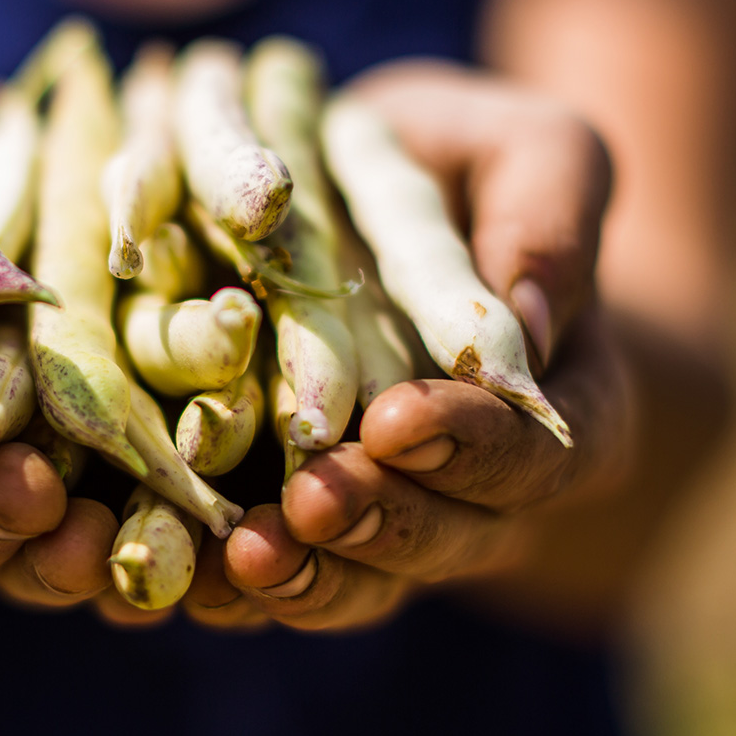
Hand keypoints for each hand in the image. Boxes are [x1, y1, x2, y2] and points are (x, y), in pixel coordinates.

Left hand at [210, 61, 636, 630]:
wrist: (346, 197)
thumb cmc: (452, 165)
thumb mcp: (526, 148)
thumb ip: (551, 207)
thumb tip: (533, 326)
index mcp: (557, 410)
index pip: (536, 456)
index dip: (472, 447)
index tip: (398, 419)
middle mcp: (477, 492)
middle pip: (444, 538)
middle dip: (376, 520)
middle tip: (311, 499)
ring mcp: (382, 520)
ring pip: (355, 581)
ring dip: (301, 576)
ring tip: (242, 555)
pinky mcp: (288, 527)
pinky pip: (265, 582)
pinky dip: (221, 587)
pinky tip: (178, 575)